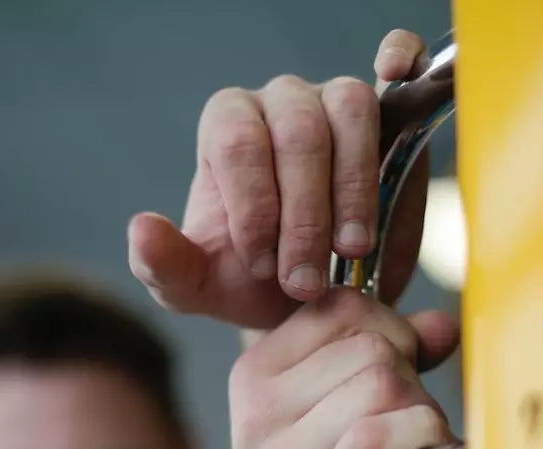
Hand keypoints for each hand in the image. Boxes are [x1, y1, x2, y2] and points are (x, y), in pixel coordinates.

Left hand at [127, 30, 430, 328]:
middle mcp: (279, 103)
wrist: (313, 298)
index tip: (264, 267)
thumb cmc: (252, 282)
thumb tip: (142, 226)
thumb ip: (163, 265)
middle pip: (297, 133)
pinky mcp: (387, 110)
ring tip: (352, 250)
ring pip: (349, 111)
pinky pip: (396, 59)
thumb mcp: (199, 288)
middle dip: (303, 217)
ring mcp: (334, 100)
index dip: (254, 206)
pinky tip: (394, 72)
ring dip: (353, 187)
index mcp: (226, 129)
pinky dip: (400, 56)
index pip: (238, 144)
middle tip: (306, 282)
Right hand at [214, 288, 459, 448]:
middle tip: (402, 429)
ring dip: (421, 421)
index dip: (391, 330)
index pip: (342, 306)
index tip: (396, 372)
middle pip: (374, 349)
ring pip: (384, 388)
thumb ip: (386, 361)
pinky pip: (382, 438)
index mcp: (257, 372)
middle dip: (412, 383)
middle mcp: (261, 409)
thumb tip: (442, 324)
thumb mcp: (334, 412)